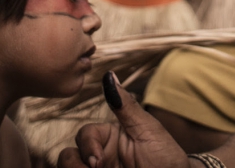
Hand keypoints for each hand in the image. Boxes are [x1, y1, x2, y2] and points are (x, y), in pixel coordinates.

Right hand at [57, 72, 192, 167]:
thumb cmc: (166, 157)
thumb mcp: (147, 130)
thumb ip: (125, 106)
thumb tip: (109, 75)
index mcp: (109, 137)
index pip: (84, 135)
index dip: (87, 146)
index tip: (98, 161)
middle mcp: (100, 156)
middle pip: (68, 155)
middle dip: (73, 164)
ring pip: (68, 167)